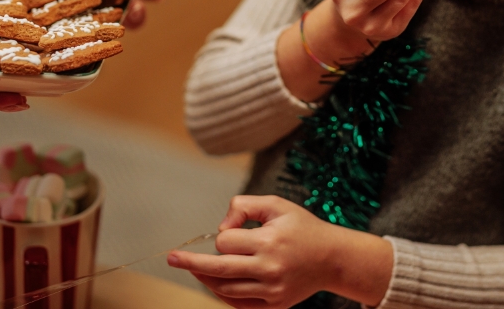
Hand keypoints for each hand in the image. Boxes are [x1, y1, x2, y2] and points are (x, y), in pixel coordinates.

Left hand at [0, 0, 161, 27]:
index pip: (120, 12)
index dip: (129, 15)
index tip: (134, 13)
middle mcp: (70, 4)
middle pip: (84, 25)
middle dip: (92, 31)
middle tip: (98, 33)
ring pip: (47, 23)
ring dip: (51, 33)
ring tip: (57, 39)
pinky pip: (8, 6)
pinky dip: (11, 14)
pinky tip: (17, 19)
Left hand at [167, 195, 392, 308]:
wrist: (332, 258)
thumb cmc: (302, 228)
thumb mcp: (277, 205)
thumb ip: (244, 206)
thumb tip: (220, 226)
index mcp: (269, 241)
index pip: (227, 242)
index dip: (225, 235)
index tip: (233, 233)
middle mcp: (269, 267)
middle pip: (218, 270)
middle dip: (191, 264)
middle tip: (171, 258)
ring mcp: (272, 290)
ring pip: (225, 289)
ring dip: (207, 279)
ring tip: (196, 271)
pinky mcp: (275, 304)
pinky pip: (239, 304)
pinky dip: (224, 294)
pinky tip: (216, 284)